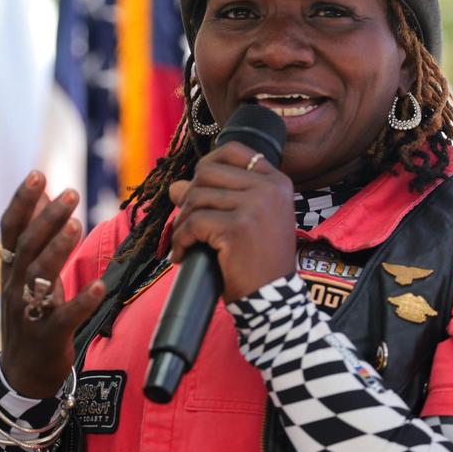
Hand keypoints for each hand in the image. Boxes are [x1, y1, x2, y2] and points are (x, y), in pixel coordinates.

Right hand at [0, 171, 105, 397]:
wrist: (23, 374)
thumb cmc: (30, 315)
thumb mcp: (27, 276)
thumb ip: (36, 239)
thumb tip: (46, 195)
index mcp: (10, 270)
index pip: (11, 229)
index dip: (22, 201)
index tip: (38, 174)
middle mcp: (14, 287)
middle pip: (27, 246)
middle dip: (47, 217)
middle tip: (70, 193)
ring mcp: (28, 312)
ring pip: (40, 276)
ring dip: (58, 249)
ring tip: (76, 225)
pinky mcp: (48, 336)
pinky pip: (65, 316)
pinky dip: (83, 301)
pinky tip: (101, 286)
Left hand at [168, 142, 296, 301]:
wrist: (273, 300)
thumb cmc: (258, 263)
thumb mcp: (244, 222)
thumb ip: (217, 198)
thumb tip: (175, 186)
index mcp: (277, 183)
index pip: (235, 151)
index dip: (208, 163)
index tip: (197, 186)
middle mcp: (270, 189)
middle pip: (207, 172)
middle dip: (189, 197)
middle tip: (188, 223)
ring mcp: (256, 206)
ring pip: (196, 197)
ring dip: (182, 221)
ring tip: (185, 241)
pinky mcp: (237, 227)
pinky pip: (193, 223)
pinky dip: (180, 240)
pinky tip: (182, 255)